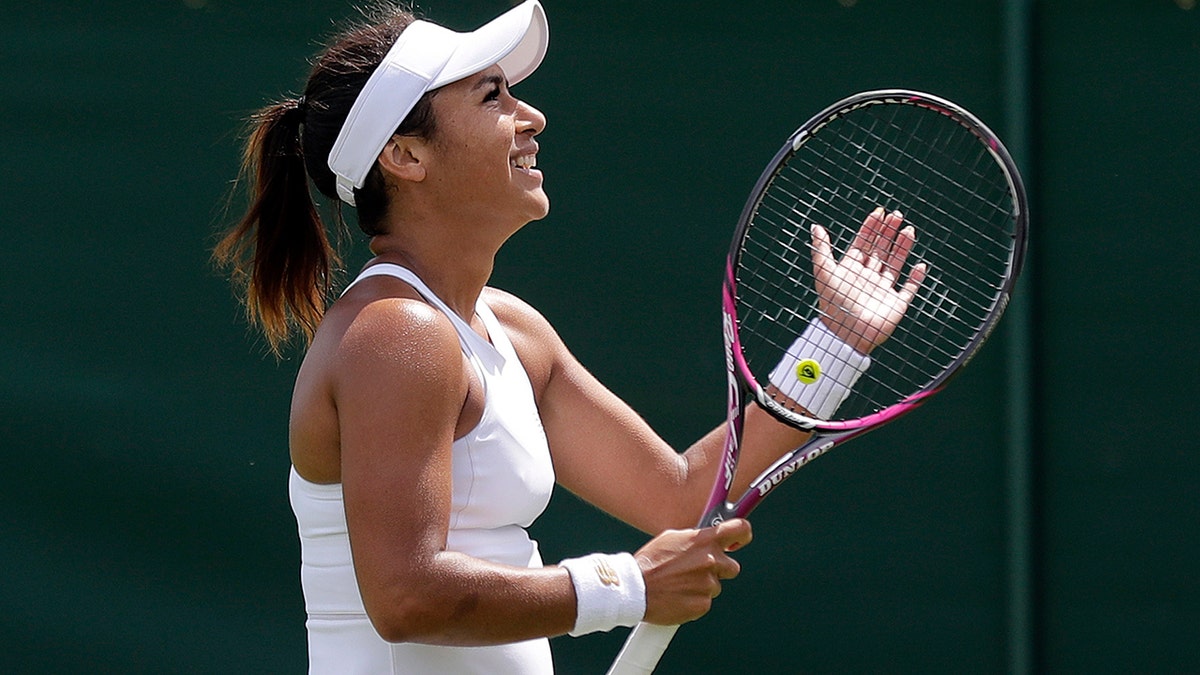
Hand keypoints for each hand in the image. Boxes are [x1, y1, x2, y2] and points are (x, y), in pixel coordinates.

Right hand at [634, 519, 751, 625]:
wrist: (634, 589)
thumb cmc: (650, 563)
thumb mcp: (671, 538)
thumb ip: (694, 538)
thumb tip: (705, 538)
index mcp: (704, 541)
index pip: (739, 530)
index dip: (743, 535)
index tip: (740, 540)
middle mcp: (710, 561)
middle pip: (731, 567)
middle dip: (718, 569)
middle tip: (697, 571)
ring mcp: (708, 584)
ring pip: (716, 586)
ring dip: (703, 586)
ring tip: (680, 584)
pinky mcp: (703, 604)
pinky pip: (706, 602)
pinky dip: (695, 600)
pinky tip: (679, 595)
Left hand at [811, 207, 927, 353]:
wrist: (847, 335)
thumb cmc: (833, 306)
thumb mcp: (824, 274)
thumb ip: (821, 250)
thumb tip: (816, 227)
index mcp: (850, 271)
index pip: (862, 243)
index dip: (870, 227)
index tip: (879, 212)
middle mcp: (867, 278)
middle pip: (880, 250)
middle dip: (888, 232)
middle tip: (896, 215)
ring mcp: (882, 291)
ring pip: (895, 264)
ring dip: (902, 247)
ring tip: (908, 229)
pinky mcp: (896, 305)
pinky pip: (909, 288)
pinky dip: (915, 277)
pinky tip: (920, 265)